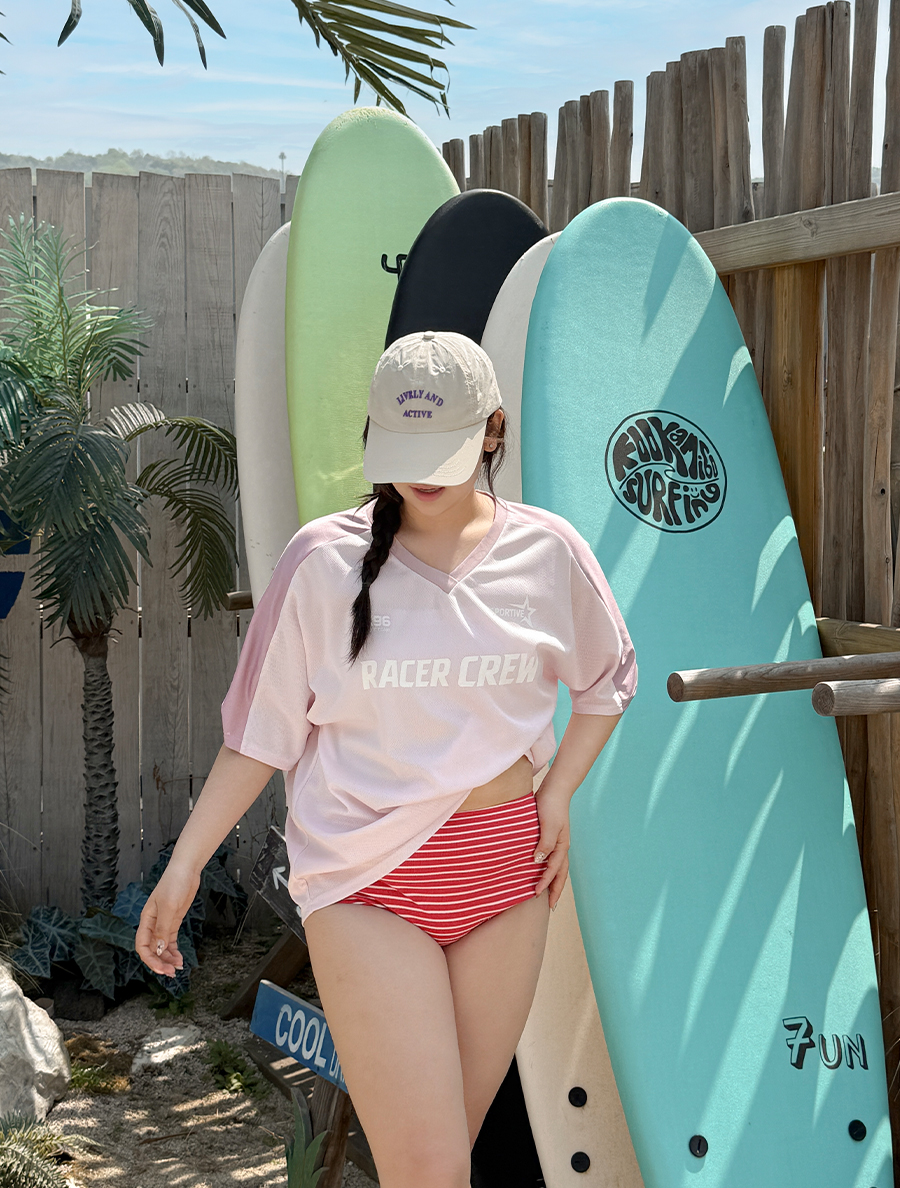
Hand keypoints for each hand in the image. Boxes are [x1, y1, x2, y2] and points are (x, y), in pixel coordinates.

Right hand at [135, 862, 199, 977]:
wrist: (186, 870)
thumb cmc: (174, 883)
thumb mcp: (168, 906)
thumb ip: (162, 928)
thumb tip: (158, 949)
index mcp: (146, 920)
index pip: (142, 945)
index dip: (149, 959)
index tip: (159, 968)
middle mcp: (152, 924)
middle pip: (152, 949)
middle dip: (159, 963)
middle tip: (170, 973)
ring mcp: (163, 923)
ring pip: (161, 948)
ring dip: (167, 959)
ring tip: (177, 968)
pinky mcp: (173, 922)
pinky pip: (170, 941)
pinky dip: (174, 951)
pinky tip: (179, 959)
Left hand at [532, 782, 570, 910]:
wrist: (554, 789)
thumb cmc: (551, 805)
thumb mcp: (549, 825)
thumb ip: (545, 843)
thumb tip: (539, 861)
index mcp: (562, 846)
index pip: (554, 870)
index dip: (546, 882)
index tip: (536, 893)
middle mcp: (561, 846)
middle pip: (561, 873)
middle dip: (556, 889)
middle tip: (550, 906)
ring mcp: (557, 842)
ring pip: (557, 866)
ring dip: (553, 880)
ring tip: (547, 892)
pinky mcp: (550, 836)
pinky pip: (550, 857)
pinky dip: (547, 867)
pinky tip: (539, 870)